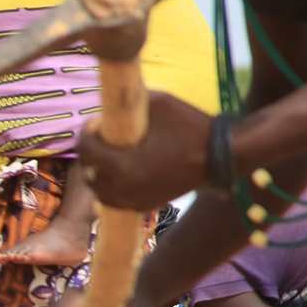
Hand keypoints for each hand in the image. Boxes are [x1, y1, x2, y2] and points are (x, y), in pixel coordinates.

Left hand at [77, 92, 211, 213]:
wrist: (221, 157)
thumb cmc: (191, 127)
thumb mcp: (160, 103)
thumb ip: (130, 101)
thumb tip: (109, 100)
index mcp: (124, 167)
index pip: (86, 150)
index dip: (88, 131)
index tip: (99, 121)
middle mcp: (124, 190)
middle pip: (87, 170)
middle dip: (90, 151)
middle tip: (103, 135)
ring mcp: (134, 202)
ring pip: (97, 189)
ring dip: (97, 170)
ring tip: (109, 153)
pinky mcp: (144, 206)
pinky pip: (112, 200)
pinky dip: (109, 186)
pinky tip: (118, 170)